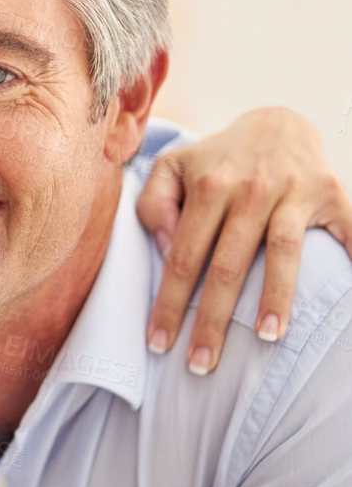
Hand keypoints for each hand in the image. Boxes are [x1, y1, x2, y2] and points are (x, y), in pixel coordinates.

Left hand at [138, 108, 351, 372]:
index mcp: (209, 186)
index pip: (182, 255)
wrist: (277, 122)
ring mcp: (293, 192)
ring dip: (274, 296)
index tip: (158, 342)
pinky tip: (347, 291)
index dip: (169, 301)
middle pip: (228, 264)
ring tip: (265, 337)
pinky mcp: (330, 193)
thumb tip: (165, 247)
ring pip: (282, 251)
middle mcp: (251, 189)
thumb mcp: (172, 167)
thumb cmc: (216, 159)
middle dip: (213, 319)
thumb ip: (154, 204)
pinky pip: (347, 229)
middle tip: (200, 365)